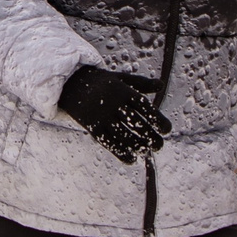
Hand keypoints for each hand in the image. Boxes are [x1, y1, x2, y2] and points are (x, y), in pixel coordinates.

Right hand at [56, 66, 171, 164]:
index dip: (157, 119)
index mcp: (122, 91)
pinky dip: (121, 152)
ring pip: (124, 135)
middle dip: (150, 137)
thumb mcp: (120, 78)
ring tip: (147, 152)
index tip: (166, 130)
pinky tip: (131, 158)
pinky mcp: (93, 127)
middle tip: (159, 145)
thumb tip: (161, 85)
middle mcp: (113, 104)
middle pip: (136, 123)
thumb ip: (141, 83)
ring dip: (138, 146)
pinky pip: (109, 142)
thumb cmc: (99, 81)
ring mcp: (102, 116)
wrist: (69, 84)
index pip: (144, 107)